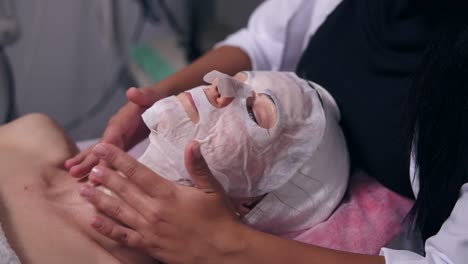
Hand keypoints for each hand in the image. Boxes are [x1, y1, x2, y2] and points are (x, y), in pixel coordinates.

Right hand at [65, 87, 161, 177]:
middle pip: (100, 147)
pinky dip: (101, 165)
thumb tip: (132, 91)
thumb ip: (144, 95)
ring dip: (88, 164)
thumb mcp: (152, 96)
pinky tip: (94, 176)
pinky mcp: (122, 142)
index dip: (102, 154)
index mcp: (122, 121)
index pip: (110, 140)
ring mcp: (117, 136)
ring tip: (73, 175)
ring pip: (100, 152)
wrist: (158, 99)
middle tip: (74, 174)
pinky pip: (109, 155)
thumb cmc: (156, 98)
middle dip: (88, 161)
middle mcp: (115, 129)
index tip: (95, 168)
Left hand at [79, 142, 244, 262]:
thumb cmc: (219, 219)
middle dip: (106, 177)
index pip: (138, 172)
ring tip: (84, 190)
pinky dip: (107, 228)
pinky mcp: (149, 246)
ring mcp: (149, 230)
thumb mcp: (212, 190)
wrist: (223, 252)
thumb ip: (198, 167)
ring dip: (100, 200)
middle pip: (124, 190)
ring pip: (119, 212)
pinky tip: (94, 220)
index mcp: (169, 194)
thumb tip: (192, 143)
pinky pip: (123, 236)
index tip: (104, 148)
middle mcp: (154, 211)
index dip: (119, 159)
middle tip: (92, 166)